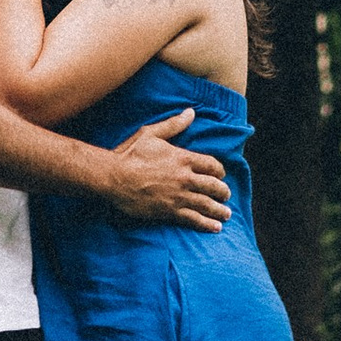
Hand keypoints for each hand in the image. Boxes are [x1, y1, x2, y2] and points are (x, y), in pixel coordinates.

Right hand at [96, 108, 228, 234]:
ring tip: (226, 214)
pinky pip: (194, 219)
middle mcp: (185, 178)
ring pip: (206, 204)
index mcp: (183, 158)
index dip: (219, 171)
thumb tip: (191, 112)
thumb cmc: (130, 154)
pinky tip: (215, 228)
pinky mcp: (170, 211)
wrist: (114, 178)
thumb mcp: (151, 133)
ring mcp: (178, 196)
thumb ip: (174, 124)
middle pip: (213, 186)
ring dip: (219, 209)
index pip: (211, 165)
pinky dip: (207, 224)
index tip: (221, 175)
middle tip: (226, 196)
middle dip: (223, 191)